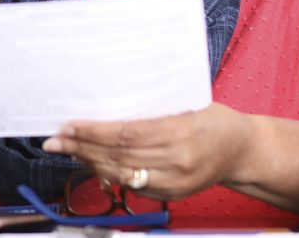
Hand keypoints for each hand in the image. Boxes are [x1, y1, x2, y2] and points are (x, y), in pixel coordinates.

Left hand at [41, 103, 254, 201]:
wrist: (244, 151)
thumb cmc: (215, 119)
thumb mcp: (188, 104)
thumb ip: (153, 110)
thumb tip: (109, 106)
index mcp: (180, 133)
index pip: (126, 134)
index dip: (94, 132)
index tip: (70, 125)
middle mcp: (176, 161)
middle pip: (118, 156)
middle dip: (82, 148)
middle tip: (55, 141)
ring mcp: (174, 182)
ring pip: (121, 174)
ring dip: (89, 162)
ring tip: (67, 151)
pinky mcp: (172, 194)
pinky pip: (132, 186)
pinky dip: (108, 174)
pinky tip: (92, 163)